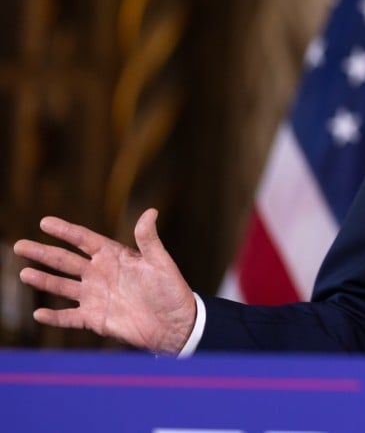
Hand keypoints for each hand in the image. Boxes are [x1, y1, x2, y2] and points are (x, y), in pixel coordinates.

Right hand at [13, 208, 196, 353]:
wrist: (175, 324)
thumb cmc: (171, 290)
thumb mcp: (160, 262)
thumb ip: (149, 239)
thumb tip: (150, 211)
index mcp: (114, 257)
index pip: (84, 240)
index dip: (65, 231)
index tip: (45, 222)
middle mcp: (100, 274)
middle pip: (65, 261)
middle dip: (43, 253)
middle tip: (19, 245)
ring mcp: (95, 296)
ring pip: (62, 286)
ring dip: (44, 280)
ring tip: (24, 274)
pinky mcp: (95, 319)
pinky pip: (69, 317)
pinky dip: (54, 316)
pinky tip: (39, 313)